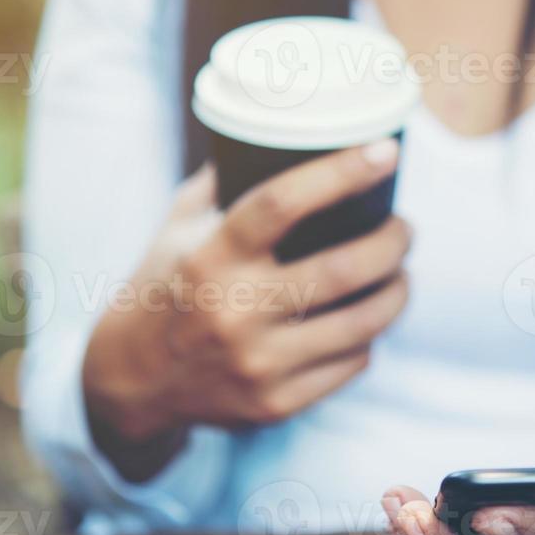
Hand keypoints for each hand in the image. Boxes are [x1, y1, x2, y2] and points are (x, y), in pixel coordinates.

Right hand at [83, 141, 411, 479]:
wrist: (131, 381)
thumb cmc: (166, 286)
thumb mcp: (179, 227)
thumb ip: (224, 182)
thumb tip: (279, 131)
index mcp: (211, 255)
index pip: (284, 202)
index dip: (343, 173)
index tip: (386, 153)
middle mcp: (234, 309)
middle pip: (343, 268)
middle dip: (392, 242)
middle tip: (403, 228)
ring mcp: (257, 362)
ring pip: (362, 323)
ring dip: (397, 293)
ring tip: (400, 275)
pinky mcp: (274, 403)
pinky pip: (351, 364)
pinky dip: (367, 339)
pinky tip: (366, 322)